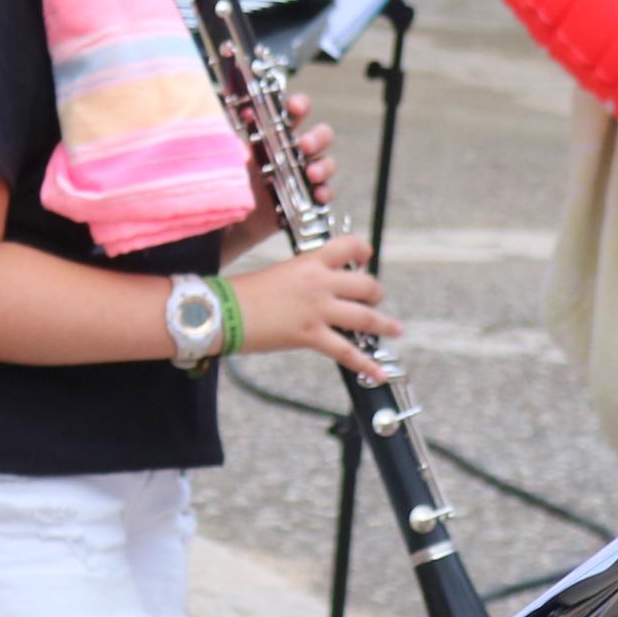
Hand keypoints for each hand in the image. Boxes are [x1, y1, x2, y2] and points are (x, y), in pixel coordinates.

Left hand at [226, 89, 337, 254]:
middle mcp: (295, 151)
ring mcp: (303, 175)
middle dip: (317, 137)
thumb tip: (230, 103)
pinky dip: (324, 193)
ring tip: (310, 174)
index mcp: (277, 132)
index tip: (294, 108)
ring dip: (322, 166)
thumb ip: (232, 132)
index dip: (299, 105)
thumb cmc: (232, 176)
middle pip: (320, 135)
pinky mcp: (306, 198)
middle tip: (304, 145)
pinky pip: (325, 193)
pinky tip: (317, 196)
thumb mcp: (229, 153)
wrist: (230, 216)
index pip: (295, 111)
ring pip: (326, 163)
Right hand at [230, 239, 398, 378]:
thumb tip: (317, 292)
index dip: (363, 251)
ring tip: (395, 328)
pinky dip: (366, 363)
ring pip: (365, 316)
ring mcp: (317, 310)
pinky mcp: (311, 335)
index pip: (348, 247)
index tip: (366, 258)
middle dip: (375, 293)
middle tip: (375, 300)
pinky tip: (379, 370)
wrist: (222, 312)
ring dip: (384, 324)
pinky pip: (347, 351)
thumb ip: (302, 279)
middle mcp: (319, 283)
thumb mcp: (278, 274)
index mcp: (309, 262)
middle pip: (366, 284)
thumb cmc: (242, 294)